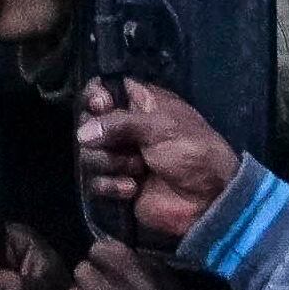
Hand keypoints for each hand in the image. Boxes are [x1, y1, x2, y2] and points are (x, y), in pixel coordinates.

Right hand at [76, 76, 242, 247]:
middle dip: (101, 137)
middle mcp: (126, 127)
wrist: (206, 199)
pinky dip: (112, 185)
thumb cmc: (191, 152)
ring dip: (112, 163)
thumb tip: (82, 133)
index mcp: (141, 103)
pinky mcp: (117, 184)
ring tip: (138, 169)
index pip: (105, 89)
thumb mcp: (160, 128)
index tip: (100, 106)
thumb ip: (119, 123)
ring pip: (89, 154)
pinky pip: (95, 181)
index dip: (96, 96)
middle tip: (123, 145)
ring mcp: (120, 156)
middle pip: (89, 123)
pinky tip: (132, 188)